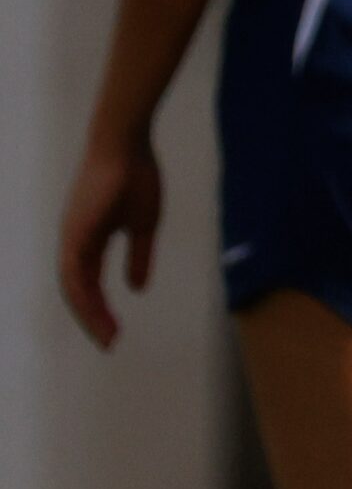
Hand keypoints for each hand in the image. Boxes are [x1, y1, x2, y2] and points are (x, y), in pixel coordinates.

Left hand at [59, 129, 162, 348]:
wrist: (126, 145)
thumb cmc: (136, 176)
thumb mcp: (143, 224)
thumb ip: (138, 256)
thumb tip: (137, 288)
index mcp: (89, 240)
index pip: (89, 284)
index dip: (101, 309)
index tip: (116, 332)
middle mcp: (74, 243)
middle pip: (78, 292)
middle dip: (94, 319)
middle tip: (111, 343)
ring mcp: (71, 238)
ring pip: (73, 288)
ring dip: (89, 315)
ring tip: (109, 335)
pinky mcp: (74, 233)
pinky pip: (73, 274)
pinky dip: (84, 297)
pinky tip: (98, 311)